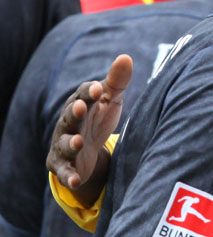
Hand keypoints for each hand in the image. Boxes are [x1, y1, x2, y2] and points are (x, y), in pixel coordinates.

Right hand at [46, 55, 132, 200]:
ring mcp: (63, 145)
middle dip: (74, 112)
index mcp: (80, 104)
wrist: (86, 151)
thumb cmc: (98, 118)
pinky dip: (69, 176)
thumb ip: (117, 81)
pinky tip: (77, 179)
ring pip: (65, 144)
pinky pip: (64, 172)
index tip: (100, 88)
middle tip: (81, 106)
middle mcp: (68, 124)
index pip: (83, 95)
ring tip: (77, 142)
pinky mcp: (63, 166)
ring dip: (70, 143)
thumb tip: (126, 57)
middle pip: (69, 117)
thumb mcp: (110, 100)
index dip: (90, 92)